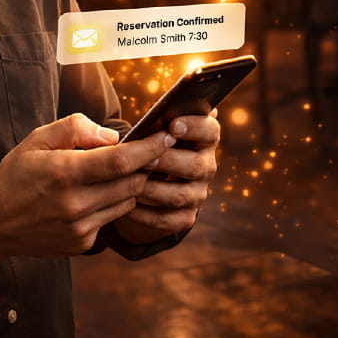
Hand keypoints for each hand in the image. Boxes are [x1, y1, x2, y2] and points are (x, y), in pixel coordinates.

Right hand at [0, 113, 171, 259]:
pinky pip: (111, 220)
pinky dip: (112, 204)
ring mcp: (80, 228)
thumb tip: (113, 136)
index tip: (166, 136)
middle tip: (150, 151)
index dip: (150, 148)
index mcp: (65, 173)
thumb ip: (76, 129)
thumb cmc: (16, 174)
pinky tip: (96, 195)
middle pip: (132, 183)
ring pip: (127, 203)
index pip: (122, 160)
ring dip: (131, 186)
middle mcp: (75, 204)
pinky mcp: (82, 244)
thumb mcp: (37, 139)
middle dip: (146, 166)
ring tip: (120, 172)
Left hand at [112, 110, 220, 244]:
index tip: (172, 125)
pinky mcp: (185, 217)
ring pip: (180, 195)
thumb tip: (142, 118)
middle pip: (196, 166)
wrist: (149, 177)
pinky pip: (167, 220)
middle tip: (145, 159)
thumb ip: (154, 121)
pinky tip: (127, 205)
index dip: (195, 127)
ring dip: (153, 189)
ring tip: (130, 183)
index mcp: (203, 139)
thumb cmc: (149, 143)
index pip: (211, 131)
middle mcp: (205, 167)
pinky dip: (145, 214)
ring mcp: (197, 194)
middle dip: (168, 161)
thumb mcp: (154, 128)